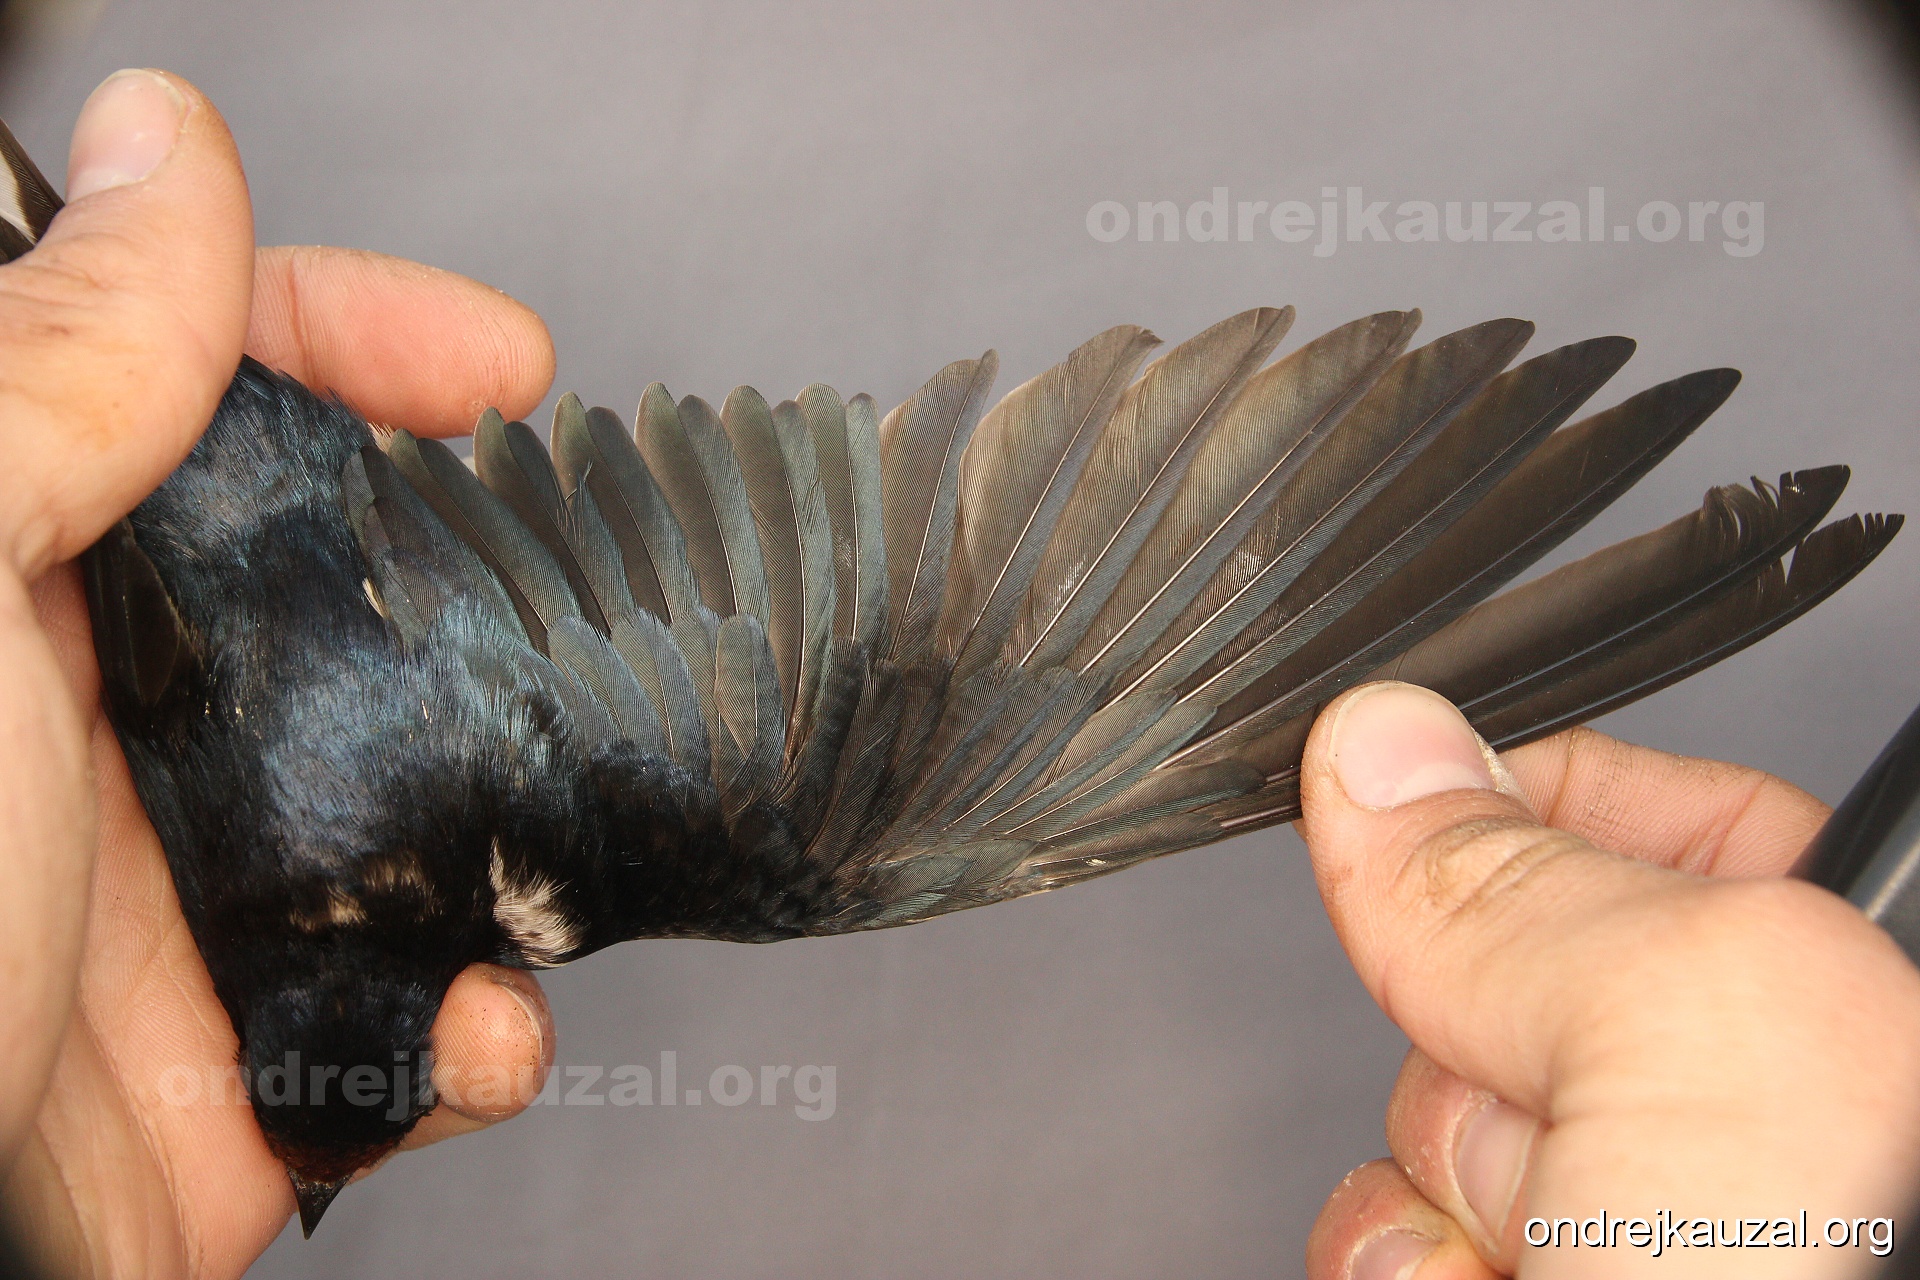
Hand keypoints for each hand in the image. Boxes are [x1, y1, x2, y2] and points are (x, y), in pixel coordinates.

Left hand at [0, 70, 558, 1275]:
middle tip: (577, 599)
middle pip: (348, 585)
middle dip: (485, 590)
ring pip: (421, 799)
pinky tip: (468, 1029)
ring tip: (522, 846)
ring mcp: (181, 896)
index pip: (192, 386)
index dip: (345, 331)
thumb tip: (160, 147)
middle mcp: (96, 730)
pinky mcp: (244, 1061)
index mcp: (8, 584)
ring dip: (518, 829)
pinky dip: (482, 1027)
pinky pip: (421, 1010)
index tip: (491, 357)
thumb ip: (58, 362)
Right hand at [1299, 681, 1919, 1278]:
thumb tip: (1382, 748)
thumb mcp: (1686, 1032)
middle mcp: (1762, 1108)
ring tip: (1537, 1257)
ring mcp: (1636, 1214)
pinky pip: (1398, 1234)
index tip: (1420, 810)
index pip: (1687, 818)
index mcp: (1863, 1005)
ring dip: (1434, 1180)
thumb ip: (1536, 879)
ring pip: (1437, 1115)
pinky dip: (1401, 1268)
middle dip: (1477, 1039)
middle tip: (1556, 1121)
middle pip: (1518, 976)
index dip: (1533, 802)